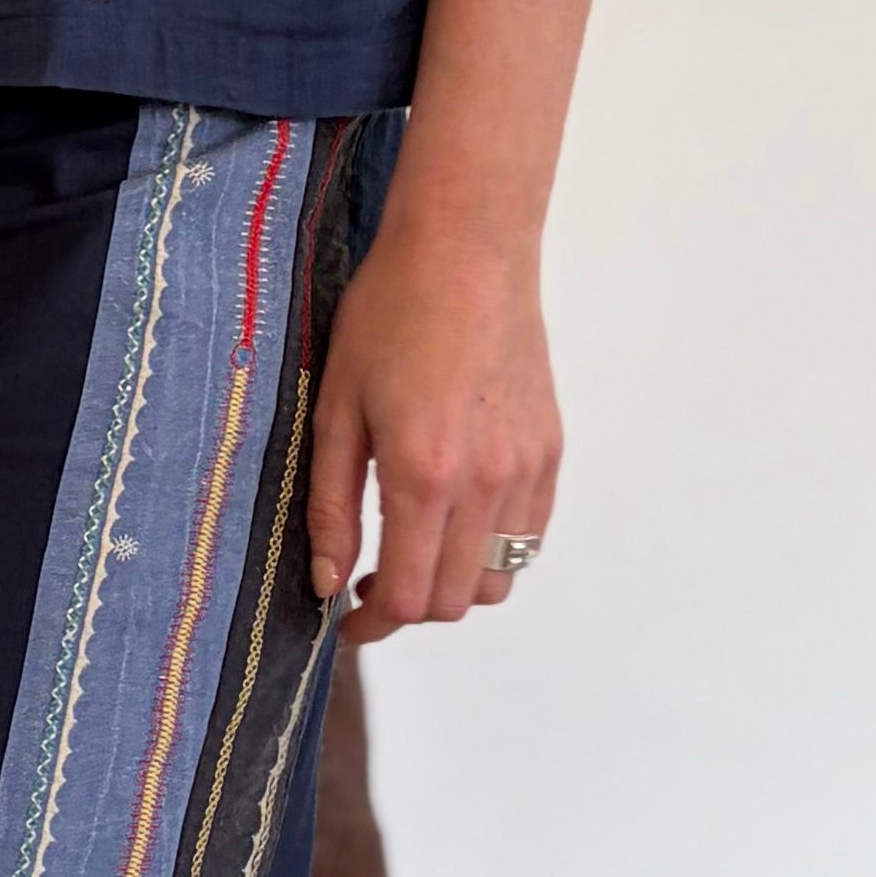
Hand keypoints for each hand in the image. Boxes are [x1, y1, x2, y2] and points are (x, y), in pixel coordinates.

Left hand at [303, 194, 555, 644]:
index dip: (371, 624)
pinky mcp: (549, 452)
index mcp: (423, 475)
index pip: (408, 598)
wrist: (465, 252)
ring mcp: (526, 469)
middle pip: (455, 601)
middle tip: (370, 585)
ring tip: (414, 551)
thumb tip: (326, 580)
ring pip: (499, 579)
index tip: (345, 619)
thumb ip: (330, 506)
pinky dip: (492, 550)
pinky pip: (529, 536)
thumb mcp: (336, 410)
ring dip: (453, 585)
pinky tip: (455, 518)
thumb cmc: (391, 316)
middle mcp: (486, 483)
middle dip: (408, 610)